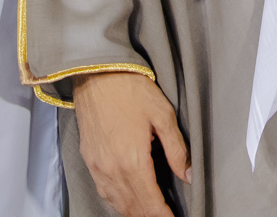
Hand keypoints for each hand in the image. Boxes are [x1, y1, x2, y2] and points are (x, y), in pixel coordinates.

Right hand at [71, 72, 189, 216]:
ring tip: (151, 211)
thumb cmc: (130, 90)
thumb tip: (187, 174)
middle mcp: (111, 170)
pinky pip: (104, 191)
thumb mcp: (163, 116)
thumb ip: (177, 149)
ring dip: (134, 211)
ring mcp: (97, 167)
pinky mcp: (88, 160)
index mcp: (132, 161)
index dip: (164, 216)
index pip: (150, 204)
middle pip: (133, 208)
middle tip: (165, 215)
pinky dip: (118, 201)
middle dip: (151, 216)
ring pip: (117, 203)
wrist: (97, 74)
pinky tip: (128, 199)